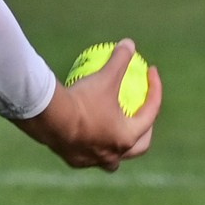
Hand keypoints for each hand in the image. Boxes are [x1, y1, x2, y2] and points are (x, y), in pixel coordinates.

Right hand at [11, 39, 161, 171]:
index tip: (150, 74)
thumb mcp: (104, 77)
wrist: (50, 121)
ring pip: (112, 159)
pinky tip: (83, 135)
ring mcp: (94, 160)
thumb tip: (129, 44)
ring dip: (116, 147)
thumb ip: (119, 61)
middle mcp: (114, 153)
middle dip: (144, 133)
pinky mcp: (74, 160)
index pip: (151, 113)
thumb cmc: (82, 101)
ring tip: (113, 133)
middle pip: (139, 147)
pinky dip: (90, 147)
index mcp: (127, 135)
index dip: (155, 91)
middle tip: (140, 116)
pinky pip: (87, 156)